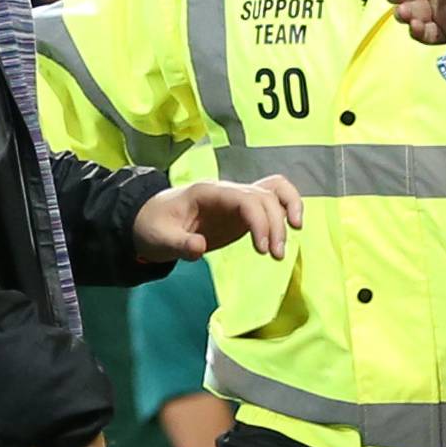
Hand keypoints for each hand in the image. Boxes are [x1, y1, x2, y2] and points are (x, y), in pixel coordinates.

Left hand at [134, 175, 302, 261]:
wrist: (151, 221)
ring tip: (294, 235)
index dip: (260, 221)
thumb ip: (179, 244)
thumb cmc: (154, 226)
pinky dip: (286, 208)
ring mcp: (238, 199)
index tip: (263, 249)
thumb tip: (200, 248)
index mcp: (209, 192)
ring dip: (288, 210)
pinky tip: (292, 227)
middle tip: (275, 256)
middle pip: (264, 196)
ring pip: (274, 190)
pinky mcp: (243, 211)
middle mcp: (228, 191)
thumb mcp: (159, 239)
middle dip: (276, 224)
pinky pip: (272, 200)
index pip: (245, 198)